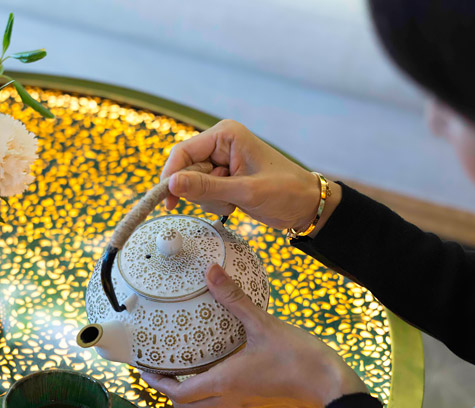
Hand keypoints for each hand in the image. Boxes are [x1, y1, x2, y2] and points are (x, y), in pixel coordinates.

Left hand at [142, 264, 368, 407]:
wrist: (332, 388)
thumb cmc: (299, 358)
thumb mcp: (263, 324)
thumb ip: (235, 299)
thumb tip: (210, 273)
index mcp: (222, 383)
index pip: (176, 393)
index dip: (156, 382)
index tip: (144, 368)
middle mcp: (228, 400)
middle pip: (185, 406)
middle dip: (167, 390)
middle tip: (160, 368)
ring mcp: (243, 406)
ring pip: (203, 407)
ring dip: (188, 393)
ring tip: (184, 368)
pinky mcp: (257, 405)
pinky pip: (222, 404)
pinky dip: (209, 392)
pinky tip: (218, 369)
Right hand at [162, 120, 324, 230]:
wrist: (306, 206)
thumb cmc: (285, 192)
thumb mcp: (245, 191)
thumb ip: (206, 188)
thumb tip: (171, 184)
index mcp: (225, 135)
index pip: (183, 152)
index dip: (171, 176)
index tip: (167, 200)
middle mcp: (220, 144)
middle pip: (186, 170)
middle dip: (199, 192)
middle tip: (225, 201)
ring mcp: (221, 162)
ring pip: (193, 184)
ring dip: (210, 200)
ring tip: (235, 201)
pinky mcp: (223, 178)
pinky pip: (204, 193)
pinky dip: (216, 203)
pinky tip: (236, 203)